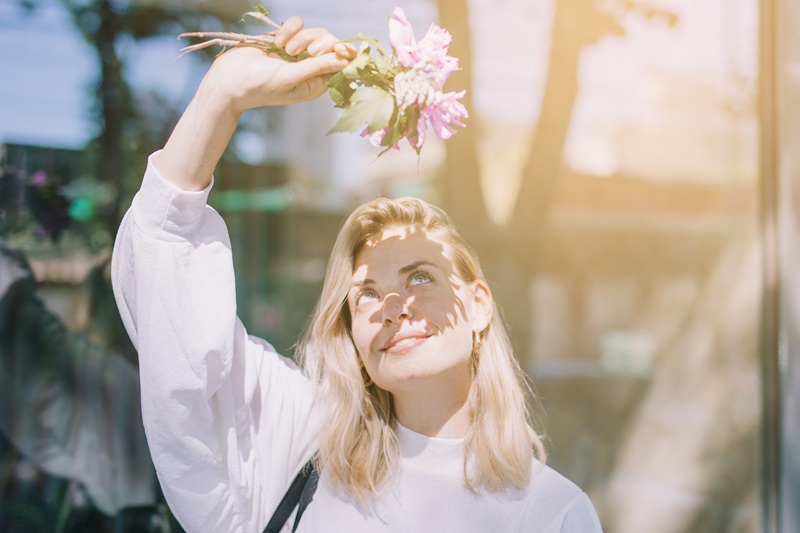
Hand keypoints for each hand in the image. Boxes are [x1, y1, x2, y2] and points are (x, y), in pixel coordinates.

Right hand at [200, 16, 356, 114]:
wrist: (229, 80)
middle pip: (330, 44)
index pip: (340, 65)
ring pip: (314, 32)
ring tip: (284, 49)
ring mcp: (297, 53)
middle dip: (319, 43)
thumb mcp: (290, 78)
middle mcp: (310, 68)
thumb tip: (344, 60)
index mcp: (316, 83)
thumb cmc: (260, 87)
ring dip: (301, 37)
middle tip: (307, 52)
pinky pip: (297, 24)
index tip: (340, 47)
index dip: (344, 54)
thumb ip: (317, 68)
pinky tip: (277, 42)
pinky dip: (288, 29)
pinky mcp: (285, 39)